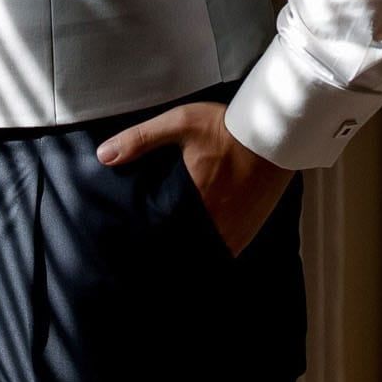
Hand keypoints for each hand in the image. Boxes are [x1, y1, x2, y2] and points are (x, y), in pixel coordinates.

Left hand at [95, 101, 293, 257]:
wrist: (275, 132)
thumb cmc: (229, 128)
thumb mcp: (180, 123)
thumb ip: (141, 139)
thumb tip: (105, 155)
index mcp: (194, 199)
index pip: (163, 235)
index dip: (149, 244)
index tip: (134, 251)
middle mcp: (215, 221)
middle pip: (185, 248)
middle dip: (168, 251)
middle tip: (149, 258)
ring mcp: (235, 229)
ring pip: (206, 252)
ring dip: (192, 252)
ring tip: (173, 256)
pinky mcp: (249, 228)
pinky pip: (226, 249)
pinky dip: (213, 249)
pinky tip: (203, 243)